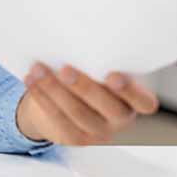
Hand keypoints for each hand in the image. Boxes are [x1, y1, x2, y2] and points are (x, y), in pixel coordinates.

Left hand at [16, 63, 157, 145]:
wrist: (67, 104)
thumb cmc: (91, 77)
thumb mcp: (100, 70)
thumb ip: (99, 62)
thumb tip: (79, 39)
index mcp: (135, 102)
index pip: (144, 103)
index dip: (131, 92)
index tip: (113, 75)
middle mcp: (120, 120)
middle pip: (107, 107)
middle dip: (84, 87)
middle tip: (65, 69)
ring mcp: (98, 132)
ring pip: (77, 112)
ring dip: (54, 89)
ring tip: (38, 69)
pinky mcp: (75, 137)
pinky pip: (57, 118)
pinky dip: (42, 97)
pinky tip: (31, 80)